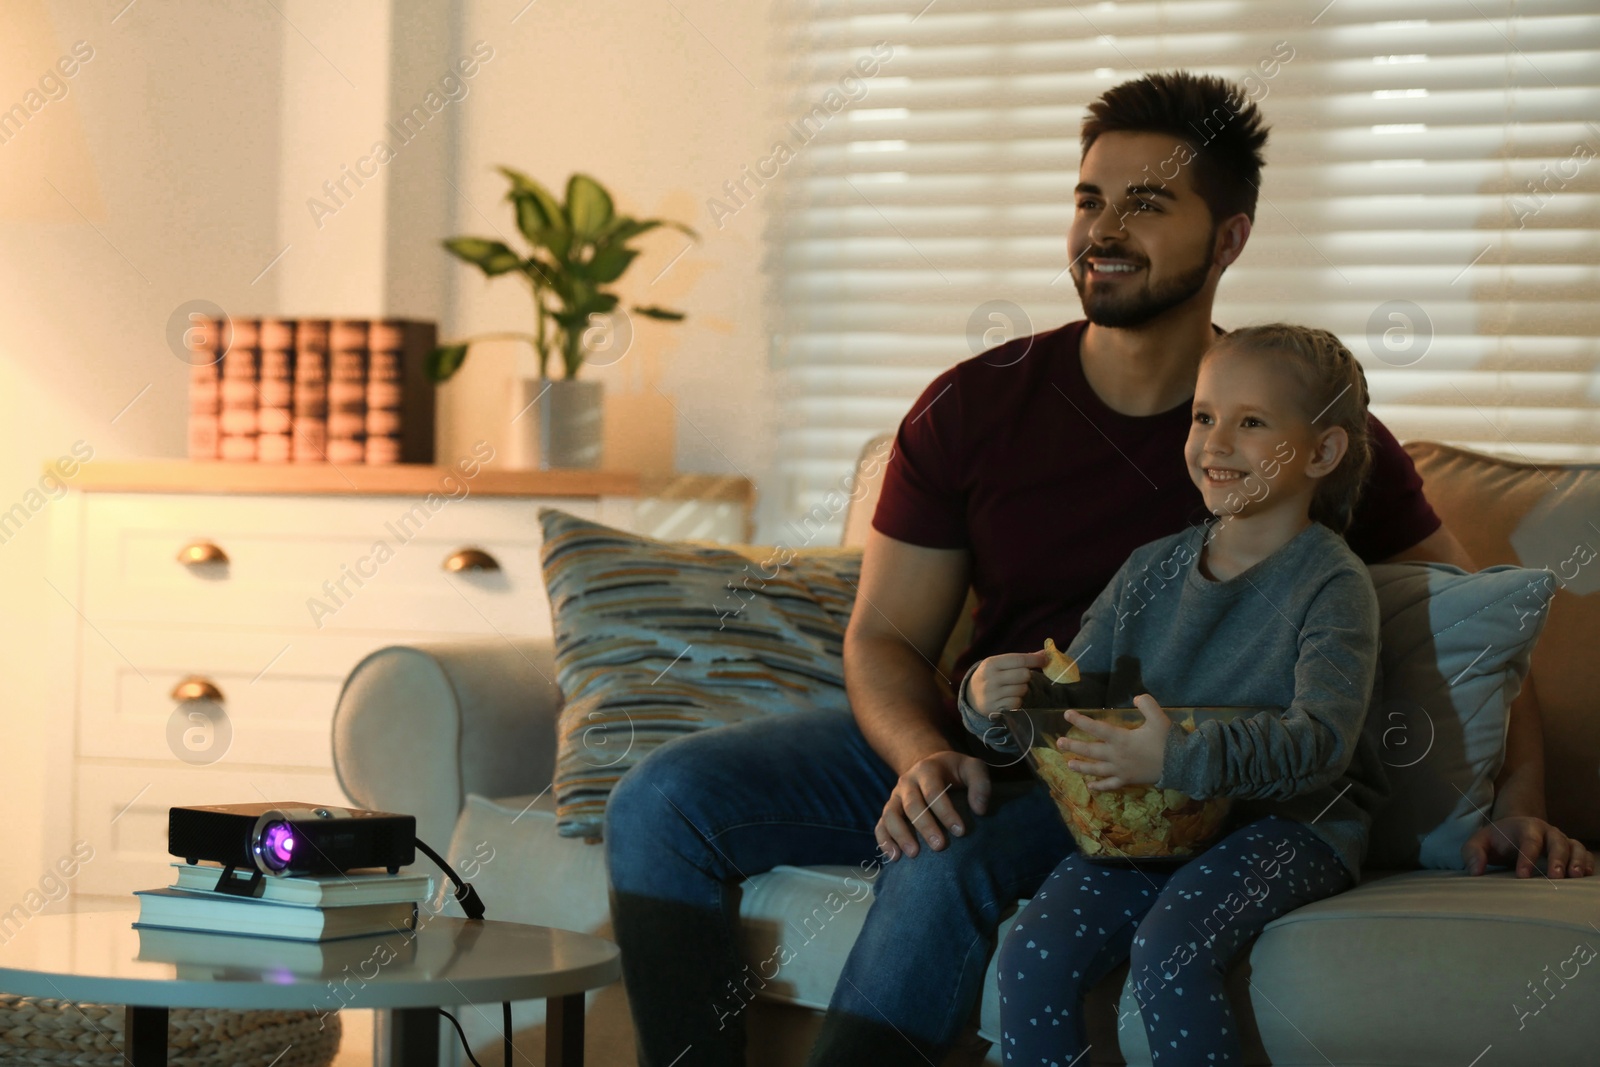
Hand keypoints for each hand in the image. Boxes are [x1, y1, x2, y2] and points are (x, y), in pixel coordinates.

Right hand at [875, 750, 990, 860]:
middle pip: (912, 805)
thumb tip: (980, 810)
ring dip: (900, 835)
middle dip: (925, 827)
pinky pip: (881, 825)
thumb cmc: (954, 772)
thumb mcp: (971, 767)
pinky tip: (894, 857)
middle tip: (940, 847)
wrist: (928, 765)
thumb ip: (980, 784)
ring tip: (914, 855)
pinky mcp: (889, 810)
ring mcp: (895, 796)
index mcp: (927, 770)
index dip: (946, 812)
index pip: (934, 791)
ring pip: (891, 815)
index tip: (960, 832)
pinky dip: (884, 841)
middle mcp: (907, 782)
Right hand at [970, 651, 1048, 716]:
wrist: (972, 696)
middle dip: (1026, 676)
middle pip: (1024, 675)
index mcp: (991, 664)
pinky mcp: (996, 708)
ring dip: (1022, 689)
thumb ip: (1022, 659)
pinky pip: (1018, 702)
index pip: (1019, 659)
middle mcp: (990, 679)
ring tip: (1011, 688)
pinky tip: (1008, 698)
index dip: (1035, 659)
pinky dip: (1017, 700)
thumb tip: (1046, 652)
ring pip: (1022, 689)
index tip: (1045, 659)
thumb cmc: (992, 676)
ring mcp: (992, 695)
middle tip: (1020, 677)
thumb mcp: (1000, 664)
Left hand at [1058, 693, 1169, 791]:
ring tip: (1069, 764)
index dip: (1080, 721)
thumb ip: (1147, 704)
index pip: (1096, 728)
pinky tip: (1090, 787)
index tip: (1066, 715)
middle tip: (1059, 743)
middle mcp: (1116, 755)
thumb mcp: (1159, 717)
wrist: (1180, 765)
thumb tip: (1136, 698)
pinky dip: (1099, 786)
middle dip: (1074, 746)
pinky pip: (1110, 785)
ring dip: (1081, 767)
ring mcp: (1120, 770)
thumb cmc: (1167, 741)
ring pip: (1096, 769)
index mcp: (1121, 738)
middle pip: (1090, 751)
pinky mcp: (1127, 780)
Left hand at [1460, 815, 1593, 877]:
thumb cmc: (1495, 841)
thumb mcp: (1478, 843)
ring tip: (1575, 876)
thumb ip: (1472, 854)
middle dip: (1557, 858)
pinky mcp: (1570, 851)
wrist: (1511, 833)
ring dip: (1577, 861)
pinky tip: (1585, 877)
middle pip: (1557, 841)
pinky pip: (1585, 855)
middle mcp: (1547, 832)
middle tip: (1555, 877)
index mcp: (1525, 826)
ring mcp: (1561, 840)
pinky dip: (1587, 864)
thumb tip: (1475, 871)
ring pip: (1575, 847)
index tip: (1522, 876)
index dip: (1527, 857)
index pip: (1528, 840)